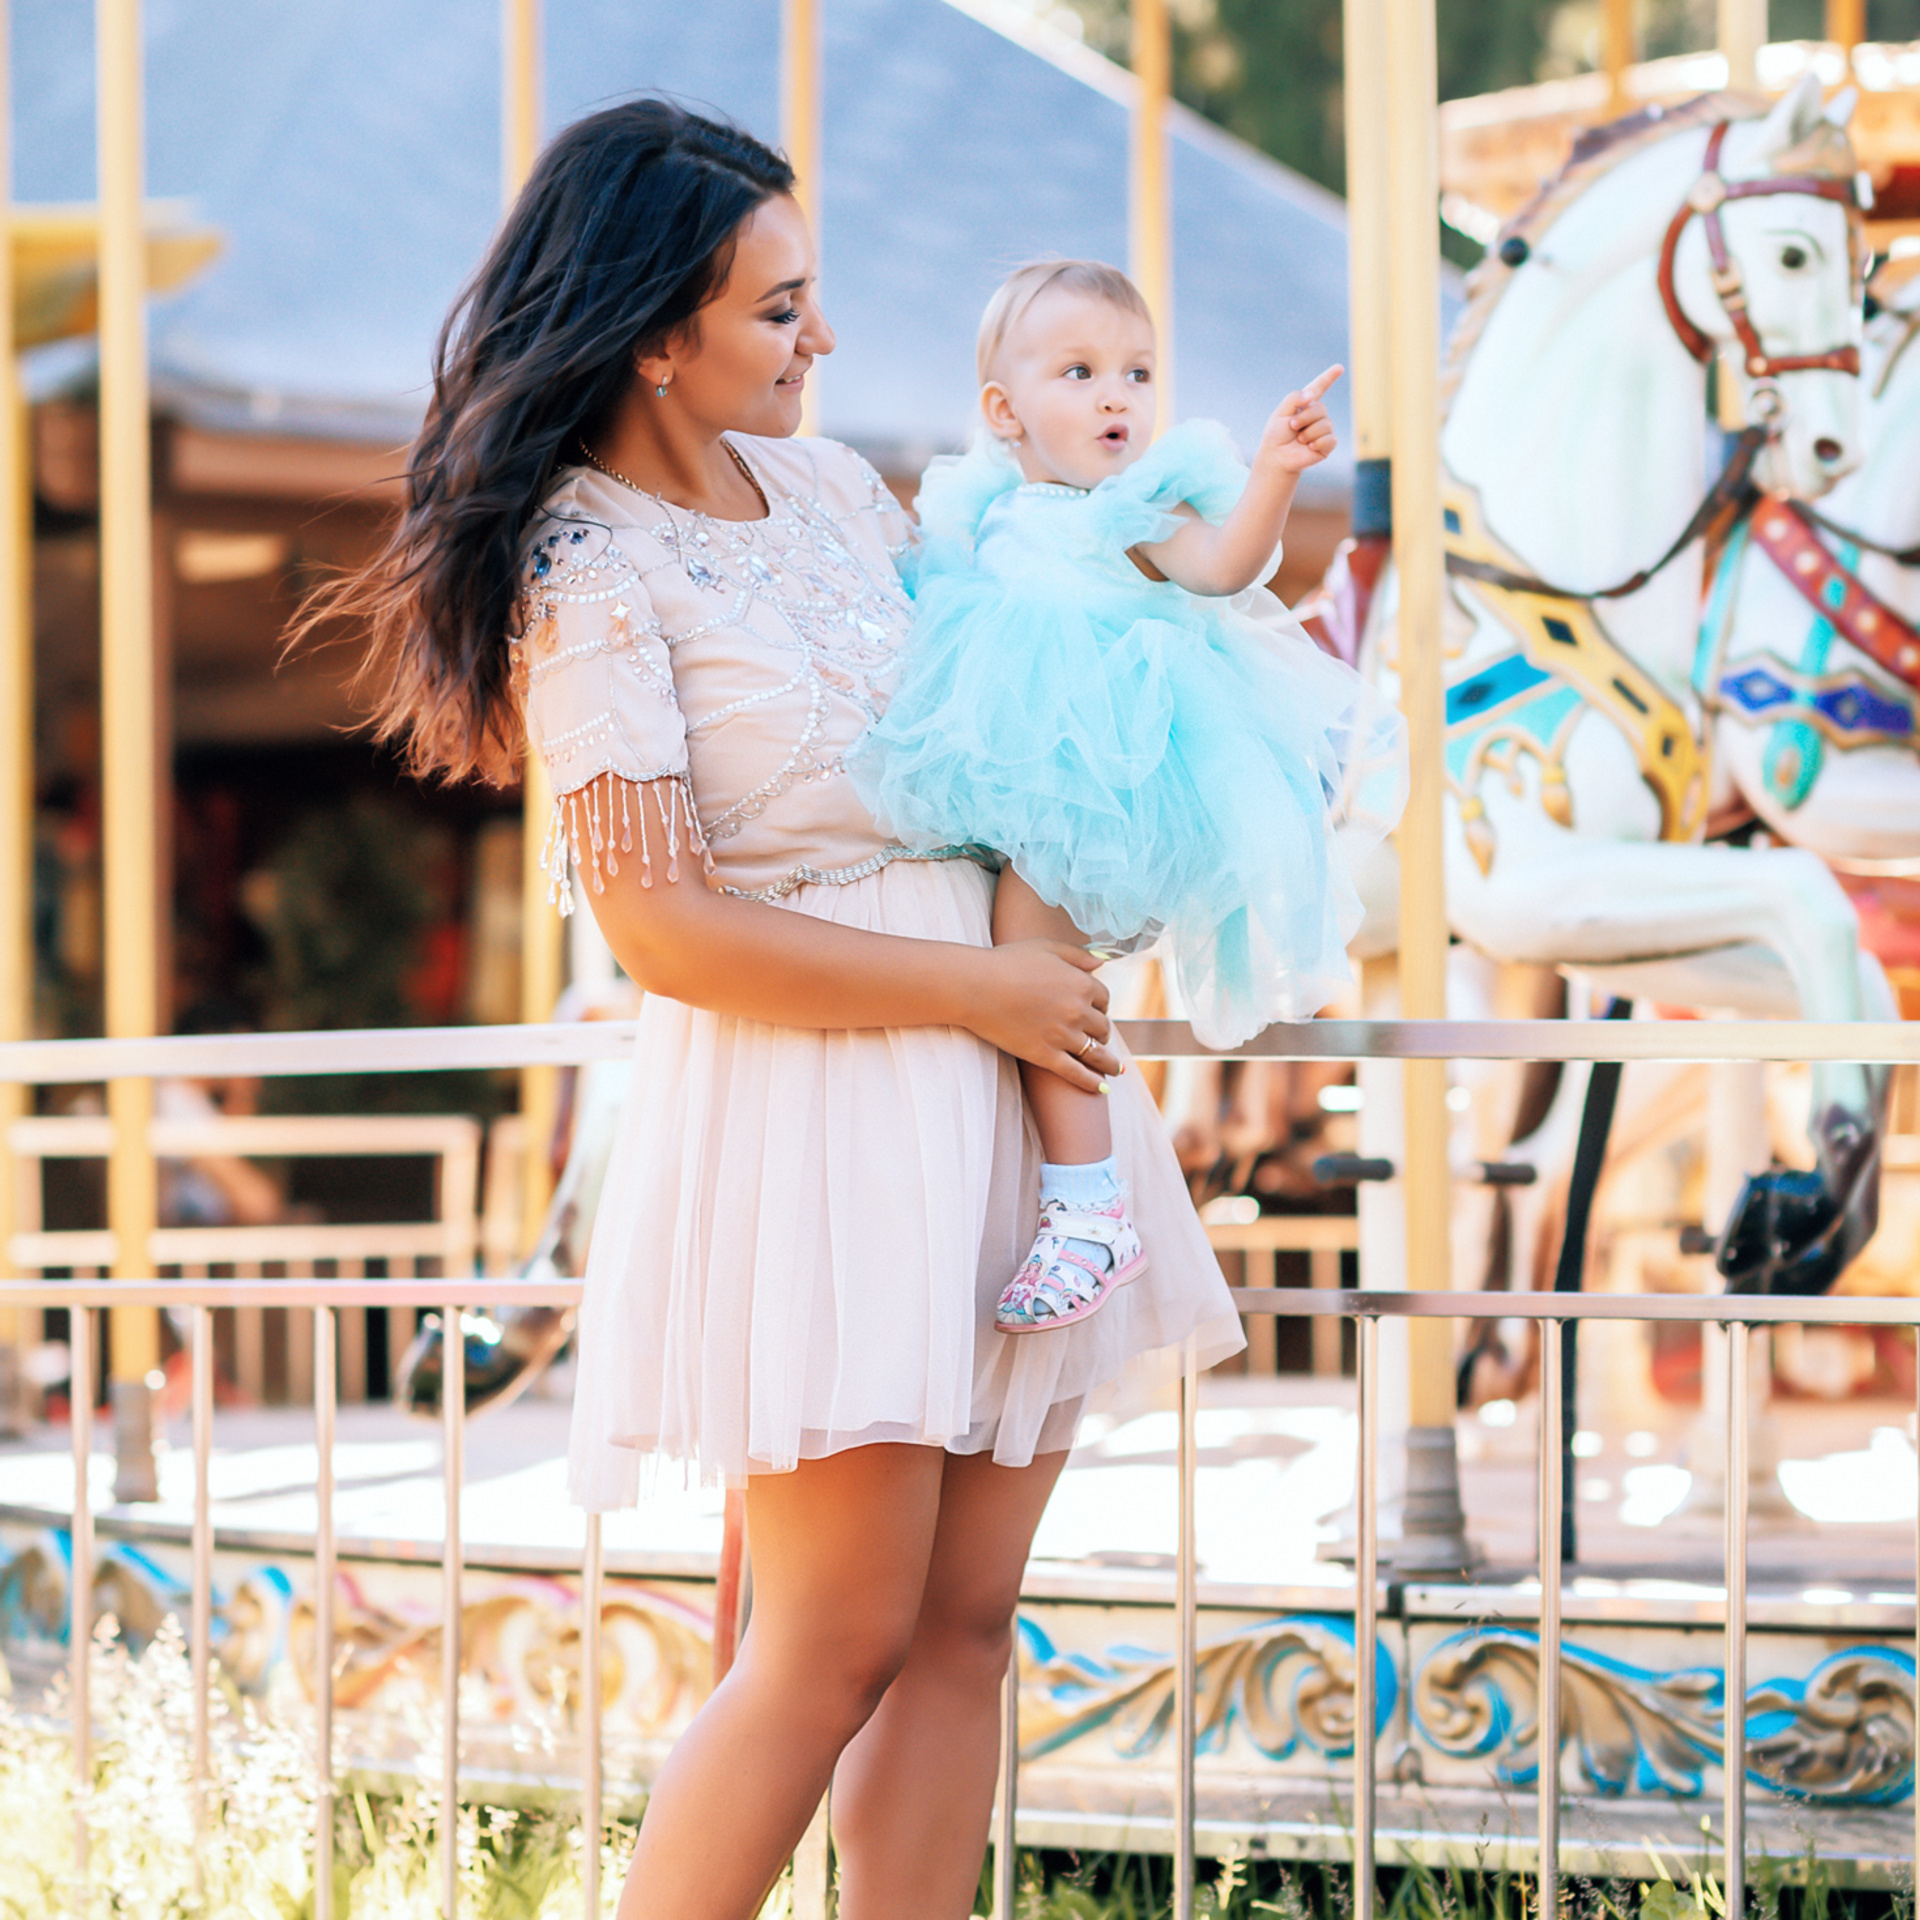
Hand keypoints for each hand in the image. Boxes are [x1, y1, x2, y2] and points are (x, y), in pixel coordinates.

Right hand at [965, 940, 1118, 1092]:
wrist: (976, 986)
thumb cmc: (1007, 962)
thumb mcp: (1046, 948)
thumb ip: (1077, 955)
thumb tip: (1101, 962)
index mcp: (1082, 983)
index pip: (1104, 998)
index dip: (1101, 1004)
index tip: (1096, 1009)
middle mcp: (1078, 1011)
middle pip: (1102, 1027)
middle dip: (1102, 1032)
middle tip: (1098, 1036)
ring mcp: (1063, 1036)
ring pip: (1096, 1053)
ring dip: (1107, 1062)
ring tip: (1114, 1069)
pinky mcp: (1045, 1056)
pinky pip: (1076, 1073)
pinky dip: (1092, 1082)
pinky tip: (1103, 1088)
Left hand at [1258, 364, 1342, 472]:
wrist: (1277, 457)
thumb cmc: (1276, 435)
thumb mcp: (1280, 413)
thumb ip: (1294, 399)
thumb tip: (1311, 396)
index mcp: (1304, 405)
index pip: (1319, 387)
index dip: (1329, 377)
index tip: (1339, 368)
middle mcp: (1316, 415)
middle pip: (1320, 408)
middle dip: (1305, 417)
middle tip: (1292, 426)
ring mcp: (1323, 430)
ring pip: (1326, 424)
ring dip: (1309, 432)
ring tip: (1299, 439)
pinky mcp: (1327, 444)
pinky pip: (1330, 439)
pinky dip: (1318, 442)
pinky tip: (1309, 447)